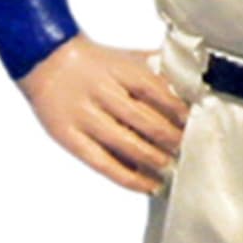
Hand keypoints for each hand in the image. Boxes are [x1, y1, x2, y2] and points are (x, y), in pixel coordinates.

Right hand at [18, 36, 189, 194]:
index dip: (178, 110)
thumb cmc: (96, 63)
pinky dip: (129, 178)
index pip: (156, 91)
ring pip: (126, 144)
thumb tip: (196, 79)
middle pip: (144, 120)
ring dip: (154, 158)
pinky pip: (103, 163)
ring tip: (171, 165)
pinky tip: (150, 185)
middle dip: (171, 138)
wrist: (45, 60)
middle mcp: (102, 92)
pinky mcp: (70, 138)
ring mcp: (84, 117)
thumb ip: (160, 66)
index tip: (197, 122)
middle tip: (189, 148)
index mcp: (119, 69)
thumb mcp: (128, 57)